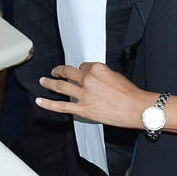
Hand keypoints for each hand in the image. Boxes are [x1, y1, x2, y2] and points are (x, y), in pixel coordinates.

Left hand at [37, 62, 155, 129]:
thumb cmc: (129, 93)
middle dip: (59, 71)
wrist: (136, 108)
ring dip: (49, 82)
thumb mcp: (114, 75)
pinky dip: (48, 103)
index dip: (81, 70)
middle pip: (68, 72)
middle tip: (54, 71)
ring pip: (61, 86)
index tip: (81, 74)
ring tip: (43, 81)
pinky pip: (61, 106)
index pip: (82, 66)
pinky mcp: (83, 109)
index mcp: (96, 68)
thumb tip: (92, 78)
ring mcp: (84, 94)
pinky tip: (40, 100)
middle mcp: (88, 79)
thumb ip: (100, 75)